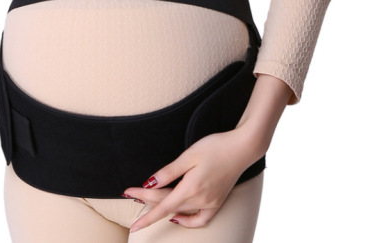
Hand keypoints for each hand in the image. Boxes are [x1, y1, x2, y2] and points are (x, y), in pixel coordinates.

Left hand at [123, 127, 261, 231]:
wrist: (242, 148)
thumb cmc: (215, 147)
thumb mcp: (188, 156)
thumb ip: (169, 172)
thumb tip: (150, 183)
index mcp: (191, 188)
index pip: (163, 207)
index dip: (146, 216)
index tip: (133, 224)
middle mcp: (201, 200)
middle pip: (168, 206)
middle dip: (147, 201)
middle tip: (131, 192)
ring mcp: (211, 203)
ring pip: (180, 211)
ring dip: (162, 207)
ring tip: (147, 199)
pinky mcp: (217, 202)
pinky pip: (199, 219)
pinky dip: (186, 220)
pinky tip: (177, 216)